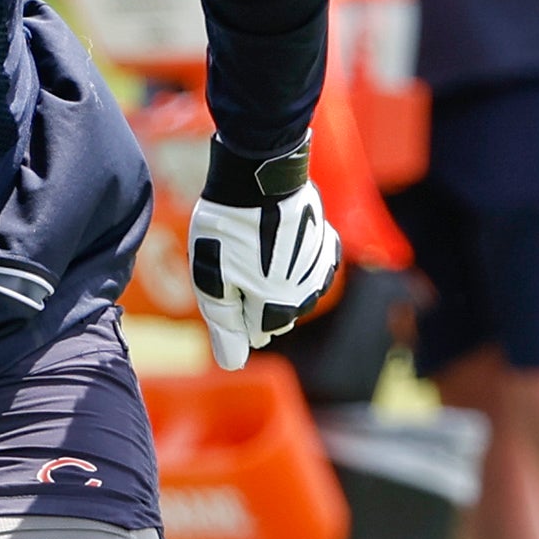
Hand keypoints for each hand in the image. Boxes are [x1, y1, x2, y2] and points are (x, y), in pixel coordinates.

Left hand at [189, 175, 341, 369]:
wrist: (259, 175)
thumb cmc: (228, 228)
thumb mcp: (213, 280)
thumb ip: (225, 325)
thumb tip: (233, 363)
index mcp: (276, 308)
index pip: (254, 332)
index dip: (234, 310)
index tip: (223, 279)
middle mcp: (305, 295)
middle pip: (277, 314)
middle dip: (255, 298)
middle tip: (234, 258)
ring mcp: (319, 269)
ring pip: (296, 291)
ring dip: (275, 277)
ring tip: (254, 245)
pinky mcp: (326, 243)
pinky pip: (313, 267)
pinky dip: (297, 261)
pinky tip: (281, 240)